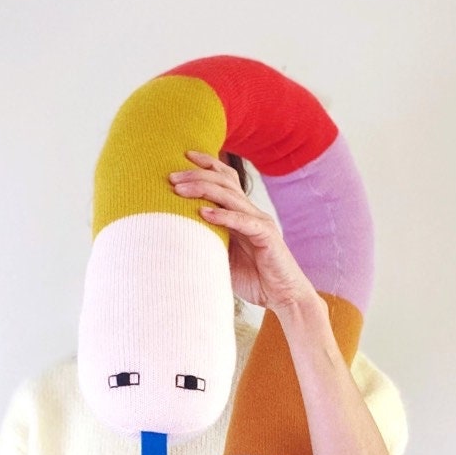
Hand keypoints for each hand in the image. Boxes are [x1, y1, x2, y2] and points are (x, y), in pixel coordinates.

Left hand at [169, 151, 316, 312]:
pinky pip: (242, 221)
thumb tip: (176, 233)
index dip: (206, 164)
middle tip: (171, 177)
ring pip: (230, 196)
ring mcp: (260, 222)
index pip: (225, 179)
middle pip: (224, 181)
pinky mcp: (266, 236)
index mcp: (242, 213)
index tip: (182, 157)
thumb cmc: (254, 279)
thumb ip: (207, 240)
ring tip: (179, 190)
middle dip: (196, 175)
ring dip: (203, 190)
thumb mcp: (223, 256)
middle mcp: (251, 212)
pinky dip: (222, 216)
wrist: (283, 297)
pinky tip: (203, 213)